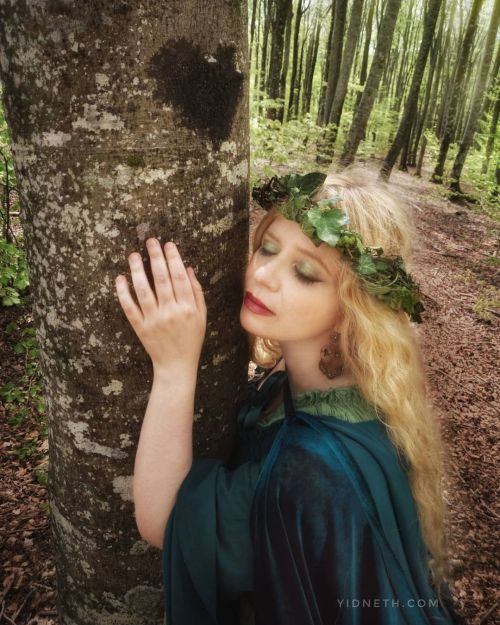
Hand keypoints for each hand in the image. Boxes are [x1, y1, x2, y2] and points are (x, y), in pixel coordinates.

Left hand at [115, 238, 206, 371]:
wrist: (176, 365)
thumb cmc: (191, 339)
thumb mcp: (201, 316)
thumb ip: (196, 292)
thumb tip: (188, 268)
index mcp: (188, 308)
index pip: (179, 277)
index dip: (173, 259)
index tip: (168, 244)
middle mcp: (171, 312)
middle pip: (162, 279)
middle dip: (156, 258)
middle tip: (150, 241)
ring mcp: (154, 320)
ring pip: (144, 291)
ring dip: (138, 271)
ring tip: (133, 255)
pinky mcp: (140, 328)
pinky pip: (129, 308)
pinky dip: (123, 293)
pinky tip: (120, 278)